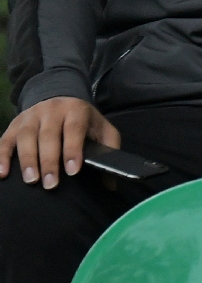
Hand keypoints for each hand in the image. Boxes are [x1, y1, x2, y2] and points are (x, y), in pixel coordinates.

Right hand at [0, 97, 120, 188]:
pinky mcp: (14, 125)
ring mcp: (30, 116)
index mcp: (76, 110)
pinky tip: (2, 173)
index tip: (73, 170)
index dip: (72, 149)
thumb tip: (110, 184)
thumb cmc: (83, 122)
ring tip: (31, 180)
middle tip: (51, 184)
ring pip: (25, 136)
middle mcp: (51, 110)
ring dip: (27, 159)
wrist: (60, 98)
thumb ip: (108, 151)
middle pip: (48, 135)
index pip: (74, 129)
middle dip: (49, 161)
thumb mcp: (102, 129)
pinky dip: (1, 157)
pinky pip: (5, 140)